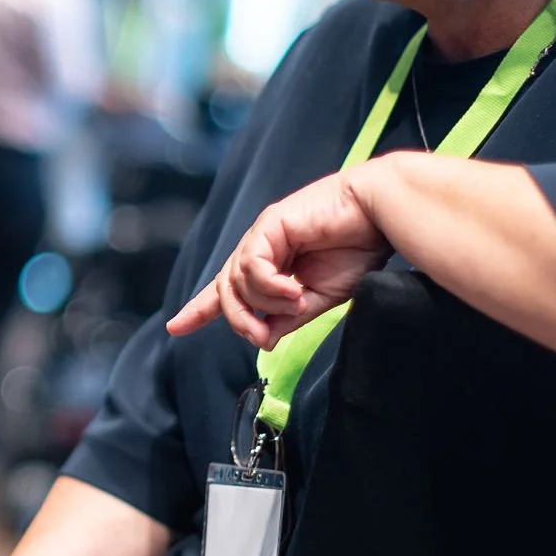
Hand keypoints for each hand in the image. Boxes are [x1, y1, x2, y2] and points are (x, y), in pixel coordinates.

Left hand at [167, 168, 389, 348]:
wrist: (380, 217)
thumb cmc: (357, 250)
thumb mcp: (320, 297)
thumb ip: (289, 317)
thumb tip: (264, 338)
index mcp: (271, 265)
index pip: (226, 289)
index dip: (201, 309)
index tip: (176, 328)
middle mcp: (261, 248)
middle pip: (227, 291)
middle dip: (239, 320)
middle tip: (262, 337)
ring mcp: (263, 235)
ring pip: (237, 281)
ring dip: (264, 304)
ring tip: (298, 302)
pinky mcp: (270, 224)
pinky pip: (252, 265)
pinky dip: (270, 286)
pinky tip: (295, 290)